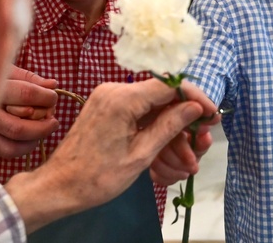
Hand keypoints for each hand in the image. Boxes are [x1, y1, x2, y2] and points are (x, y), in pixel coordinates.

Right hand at [0, 67, 59, 157]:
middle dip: (43, 126)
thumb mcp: (7, 70)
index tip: (52, 96)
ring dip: (35, 138)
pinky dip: (24, 147)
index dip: (46, 97)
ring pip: (12, 142)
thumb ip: (30, 78)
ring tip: (46, 128)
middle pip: (18, 127)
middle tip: (54, 120)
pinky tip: (33, 139)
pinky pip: (6, 151)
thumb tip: (53, 85)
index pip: (26, 94)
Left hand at [6, 79, 215, 232]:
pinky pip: (137, 114)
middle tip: (202, 143)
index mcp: (123, 98)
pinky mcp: (105, 108)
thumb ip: (170, 126)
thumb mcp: (141, 154)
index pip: (170, 86)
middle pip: (162, 97)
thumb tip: (195, 107)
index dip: (196, 98)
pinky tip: (166, 153)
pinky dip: (153, 131)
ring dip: (170, 132)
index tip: (213, 114)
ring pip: (152, 108)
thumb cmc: (98, 176)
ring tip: (186, 160)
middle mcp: (115, 90)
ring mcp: (108, 98)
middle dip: (184, 122)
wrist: (59, 187)